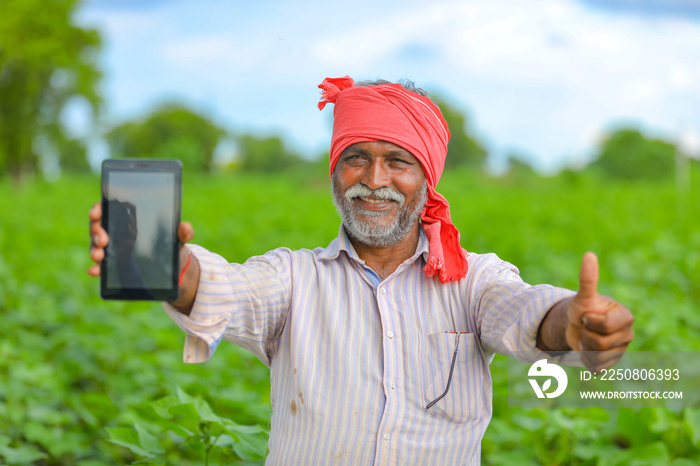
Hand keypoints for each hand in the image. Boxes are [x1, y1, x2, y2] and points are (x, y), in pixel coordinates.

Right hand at [87, 201, 194, 276]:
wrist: (167, 269)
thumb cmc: (171, 247)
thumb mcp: (178, 240)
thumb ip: (182, 233)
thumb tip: (185, 228)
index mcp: (129, 218)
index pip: (108, 207)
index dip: (99, 208)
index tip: (96, 213)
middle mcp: (116, 230)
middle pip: (98, 226)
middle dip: (96, 232)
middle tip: (103, 241)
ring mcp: (112, 247)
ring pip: (96, 244)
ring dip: (94, 249)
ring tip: (99, 256)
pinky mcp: (113, 263)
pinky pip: (100, 265)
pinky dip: (96, 268)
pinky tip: (96, 272)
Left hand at [566, 252, 633, 371]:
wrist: (577, 326)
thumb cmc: (582, 308)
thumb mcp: (583, 296)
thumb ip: (588, 279)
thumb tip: (589, 254)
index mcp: (625, 317)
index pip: (605, 326)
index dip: (590, 321)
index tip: (588, 314)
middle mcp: (628, 334)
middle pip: (599, 344)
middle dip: (585, 335)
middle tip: (585, 327)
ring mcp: (621, 350)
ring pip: (597, 357)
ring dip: (584, 347)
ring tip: (586, 337)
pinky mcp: (612, 363)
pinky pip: (596, 367)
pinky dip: (585, 359)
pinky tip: (587, 350)